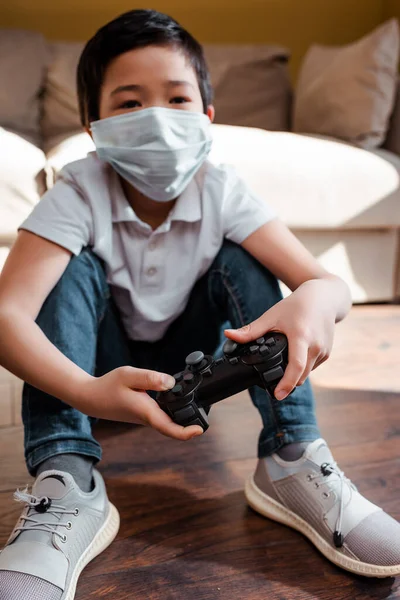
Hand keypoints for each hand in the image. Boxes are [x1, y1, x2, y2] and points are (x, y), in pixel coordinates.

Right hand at [78, 366, 203, 439]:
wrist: (91, 398)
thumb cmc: (108, 386)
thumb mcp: (128, 375)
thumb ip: (150, 378)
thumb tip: (170, 383)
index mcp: (146, 412)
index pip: (170, 428)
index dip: (187, 432)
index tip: (200, 429)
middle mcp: (148, 418)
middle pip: (174, 426)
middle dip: (191, 421)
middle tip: (206, 413)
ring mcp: (146, 418)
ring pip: (168, 420)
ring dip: (182, 415)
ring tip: (197, 406)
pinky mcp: (144, 413)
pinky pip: (162, 414)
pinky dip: (172, 409)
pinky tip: (177, 398)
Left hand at [225, 280, 336, 399]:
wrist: (324, 298)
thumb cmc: (296, 306)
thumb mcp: (272, 316)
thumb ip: (251, 331)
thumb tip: (228, 335)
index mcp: (301, 336)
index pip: (296, 366)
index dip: (287, 384)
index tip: (278, 395)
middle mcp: (316, 346)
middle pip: (300, 376)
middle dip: (287, 383)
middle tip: (272, 385)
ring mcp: (324, 351)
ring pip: (306, 374)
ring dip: (295, 375)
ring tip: (284, 364)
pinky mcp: (328, 354)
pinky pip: (312, 368)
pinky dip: (302, 367)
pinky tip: (295, 356)